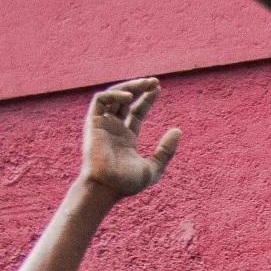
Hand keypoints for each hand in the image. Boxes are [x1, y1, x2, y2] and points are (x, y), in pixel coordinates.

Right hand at [81, 78, 182, 198]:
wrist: (106, 188)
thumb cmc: (127, 183)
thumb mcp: (154, 168)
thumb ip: (166, 151)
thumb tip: (178, 130)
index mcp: (126, 138)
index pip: (136, 112)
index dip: (147, 99)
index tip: (158, 88)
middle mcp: (113, 129)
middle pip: (126, 101)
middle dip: (139, 88)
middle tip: (154, 81)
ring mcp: (102, 125)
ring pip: (113, 96)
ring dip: (129, 87)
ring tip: (145, 84)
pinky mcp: (92, 123)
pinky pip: (100, 100)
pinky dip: (114, 94)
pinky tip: (129, 98)